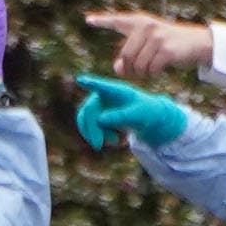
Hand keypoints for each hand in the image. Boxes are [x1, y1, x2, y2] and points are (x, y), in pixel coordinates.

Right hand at [72, 74, 194, 151]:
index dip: (90, 83)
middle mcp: (102, 95)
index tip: (80, 79)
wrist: (145, 118)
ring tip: (116, 141)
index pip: (101, 86)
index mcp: (116, 90)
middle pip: (89, 110)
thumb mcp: (137, 116)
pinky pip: (89, 128)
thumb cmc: (143, 112)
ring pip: (85, 120)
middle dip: (92, 129)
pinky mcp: (95, 115)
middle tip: (98, 146)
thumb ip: (120, 116)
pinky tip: (115, 139)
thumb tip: (100, 120)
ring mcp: (97, 104)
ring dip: (96, 134)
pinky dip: (100, 137)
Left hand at [86, 9, 213, 78]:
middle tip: (135, 73)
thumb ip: (130, 54)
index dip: (102, 21)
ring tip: (150, 69)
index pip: (117, 20)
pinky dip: (153, 74)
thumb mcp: (148, 46)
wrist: (198, 42)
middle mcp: (147, 27)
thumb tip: (118, 69)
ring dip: (142, 73)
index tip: (89, 20)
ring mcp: (157, 37)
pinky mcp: (166, 50)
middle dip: (129, 69)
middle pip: (126, 56)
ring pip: (138, 65)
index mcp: (140, 22)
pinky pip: (151, 69)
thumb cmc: (169, 44)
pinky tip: (159, 69)